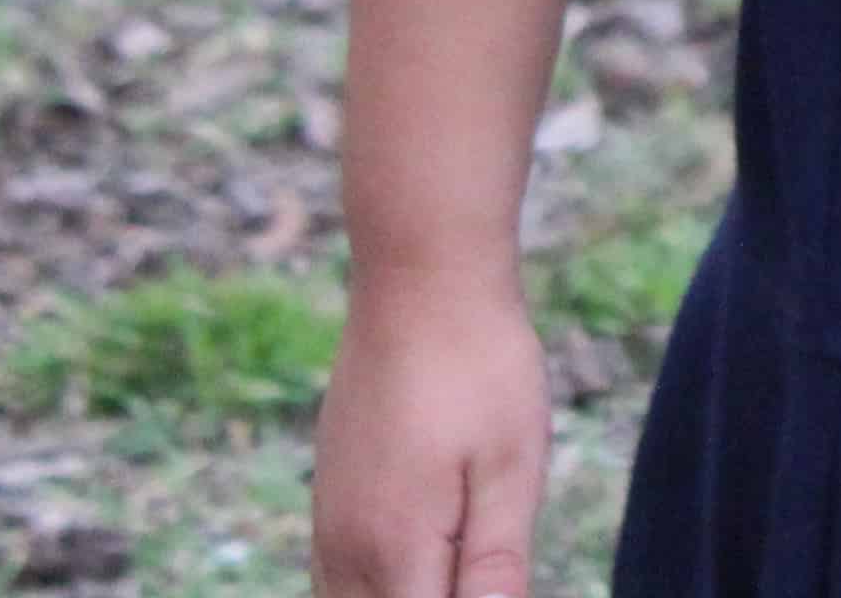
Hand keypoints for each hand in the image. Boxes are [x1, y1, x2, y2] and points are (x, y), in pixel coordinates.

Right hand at [309, 271, 550, 595]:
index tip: (488, 578)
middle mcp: (347, 547)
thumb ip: (497, 568)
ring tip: (451, 562)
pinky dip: (372, 591)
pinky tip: (418, 569)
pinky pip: (334, 579)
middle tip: (478, 567)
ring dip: (400, 596)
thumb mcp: (511, 467)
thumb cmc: (479, 366)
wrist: (419, 276)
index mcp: (396, 550)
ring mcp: (329, 521)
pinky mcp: (330, 495)